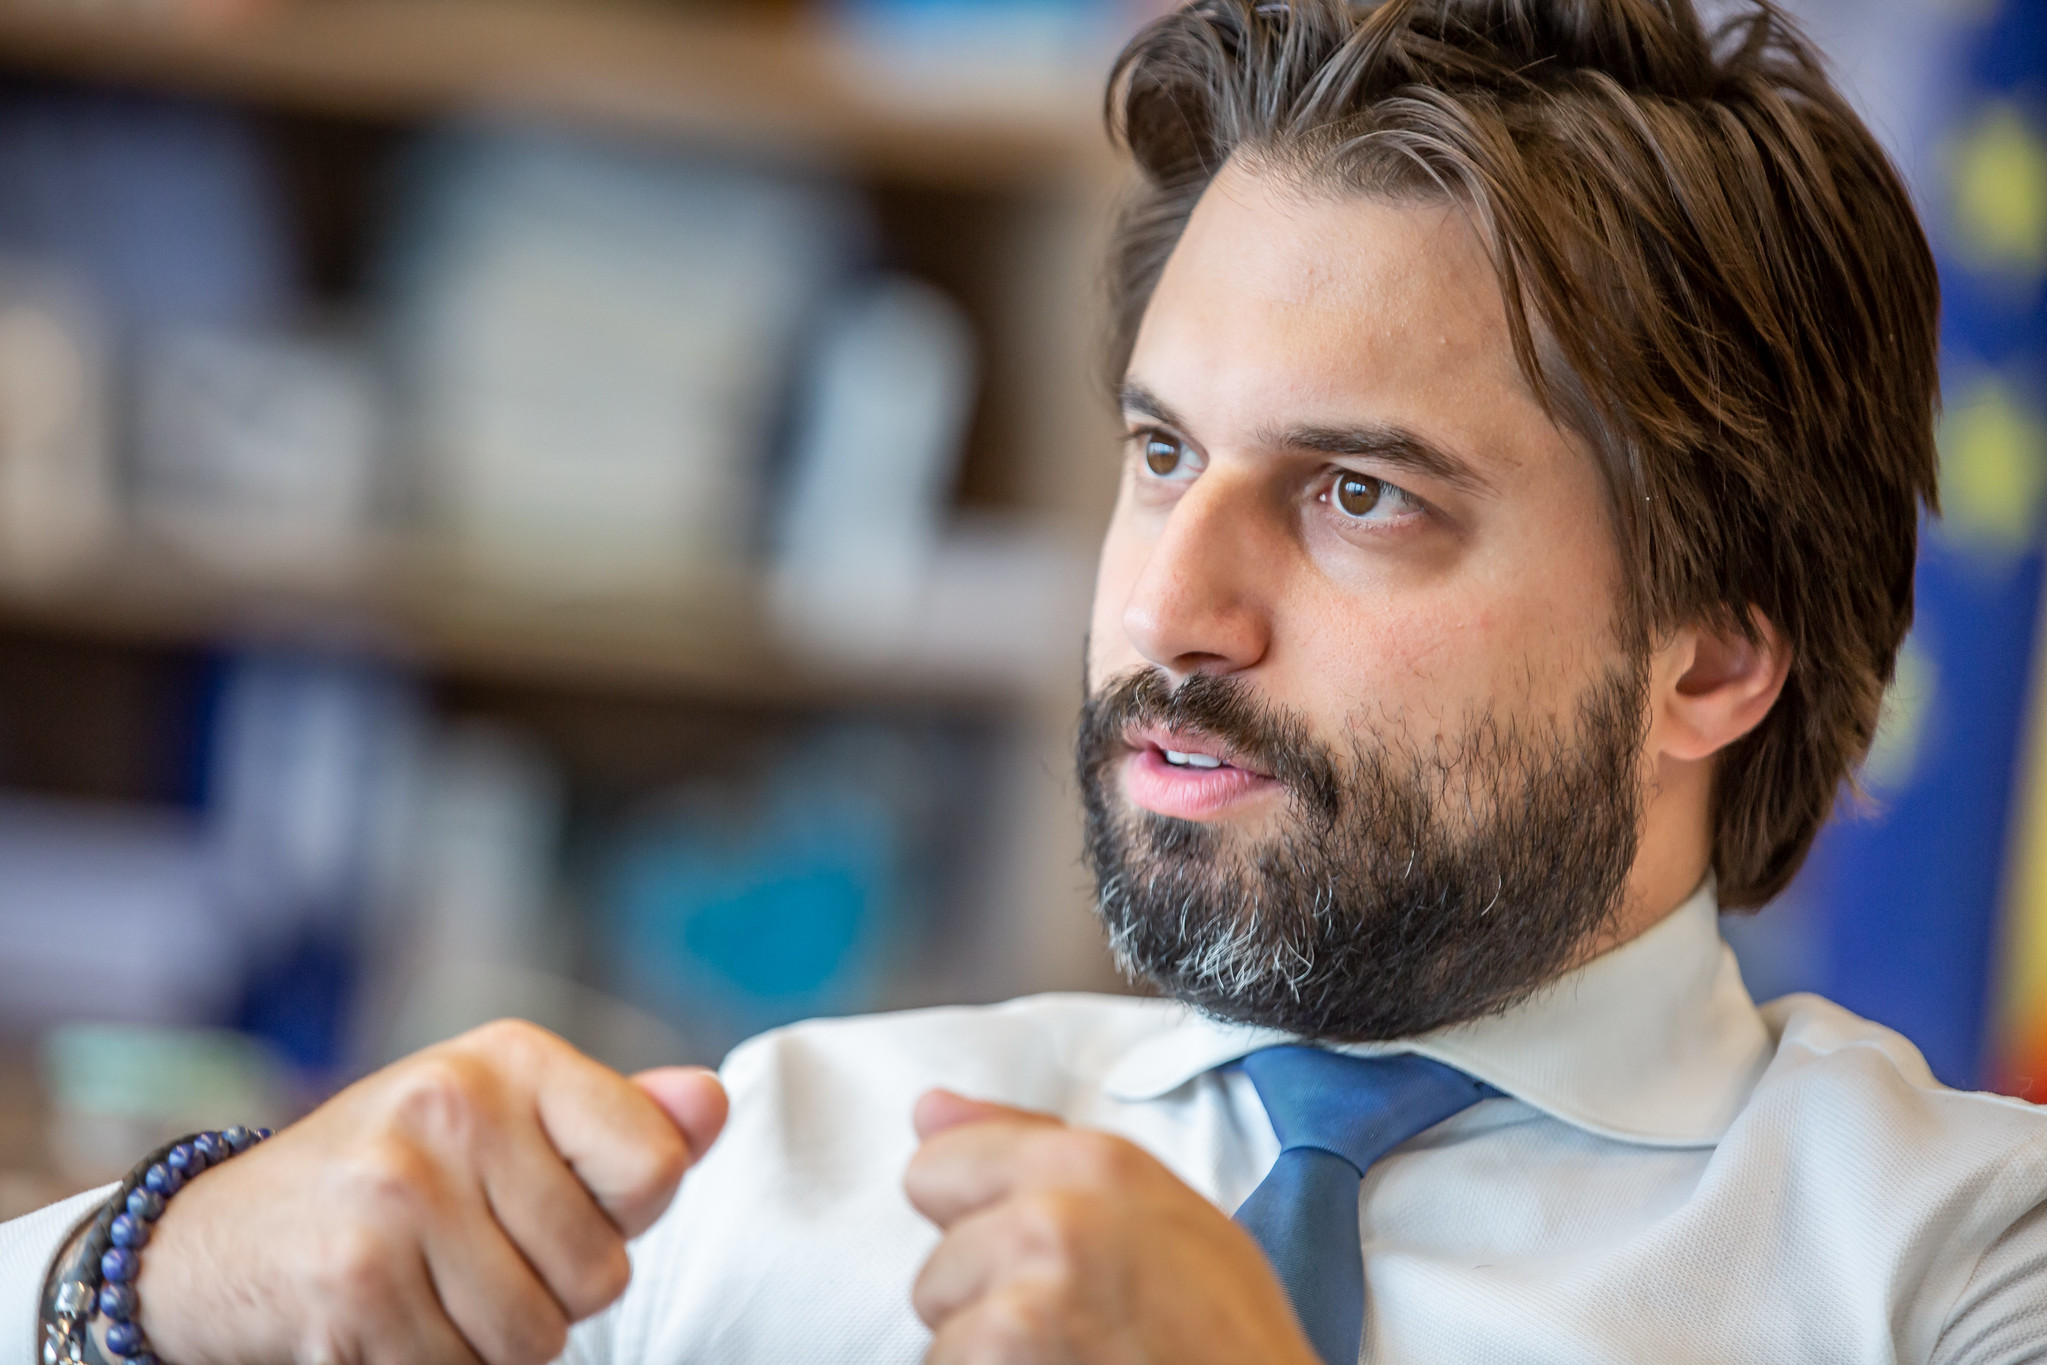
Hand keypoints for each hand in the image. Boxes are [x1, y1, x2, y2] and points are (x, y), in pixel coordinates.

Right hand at [135, 1019, 727, 1364]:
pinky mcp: (353, 1285)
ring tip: (435, 1289)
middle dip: (552, 1293)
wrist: (210, 1241)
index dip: (622, 1216)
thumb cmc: (390, 1177)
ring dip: (495, 1343)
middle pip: (600, 1274)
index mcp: (508, 1060)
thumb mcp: (501, 1119)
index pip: (655, 1169)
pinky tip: (391, 1322)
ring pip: (536, 1340)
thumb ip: (618, 1120)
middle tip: (476, 1257)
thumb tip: (713, 1104)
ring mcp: (398, 1195)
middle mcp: (453, 1108)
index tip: (562, 1204)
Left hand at [903, 1091, 1318, 1364]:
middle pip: (935, 1263)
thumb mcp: (1166, 1216)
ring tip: (1071, 1356)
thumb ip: (1037, 1149)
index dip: (972, 1216)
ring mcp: (1022, 1303)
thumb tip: (930, 1109)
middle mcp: (1051, 1222)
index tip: (1009, 1248)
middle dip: (982, 1299)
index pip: (941, 1163)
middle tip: (1068, 1324)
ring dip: (989, 1355)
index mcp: (1096, 1167)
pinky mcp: (1002, 1358)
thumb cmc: (1228, 1340)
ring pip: (942, 1333)